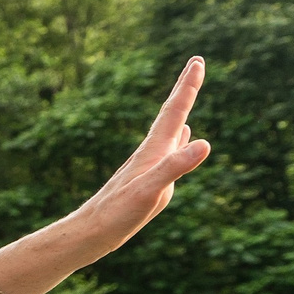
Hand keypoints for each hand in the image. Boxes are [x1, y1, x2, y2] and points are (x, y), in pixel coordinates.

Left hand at [70, 56, 208, 254]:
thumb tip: (203, 142)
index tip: (198, 61)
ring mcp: (148, 164)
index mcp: (152, 152)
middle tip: (197, 63)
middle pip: (171, 114)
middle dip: (185, 88)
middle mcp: (150, 153)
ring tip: (188, 94)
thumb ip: (174, 167)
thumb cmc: (116, 214)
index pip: (174, 111)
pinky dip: (179, 137)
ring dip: (181, 109)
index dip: (187, 86)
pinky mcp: (147, 177)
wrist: (90, 233)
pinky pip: (168, 150)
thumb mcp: (150, 192)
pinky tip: (183, 135)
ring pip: (169, 129)